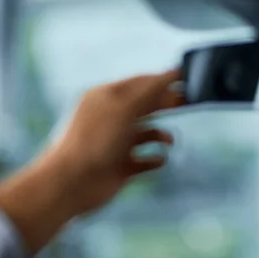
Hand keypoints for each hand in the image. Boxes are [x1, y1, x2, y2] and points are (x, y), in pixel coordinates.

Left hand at [0, 70, 185, 253]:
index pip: (140, 83)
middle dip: (166, 104)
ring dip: (161, 134)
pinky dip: (155, 158)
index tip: (186, 78)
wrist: (71, 184)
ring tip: (169, 140)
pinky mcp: (120, 167)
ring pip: (146, 133)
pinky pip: (145, 159)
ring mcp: (115, 143)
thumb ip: (149, 91)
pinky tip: (160, 159)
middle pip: (145, 105)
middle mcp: (111, 118)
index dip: (162, 80)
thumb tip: (171, 73)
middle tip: (188, 102)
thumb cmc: (95, 140)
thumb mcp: (124, 108)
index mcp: (106, 98)